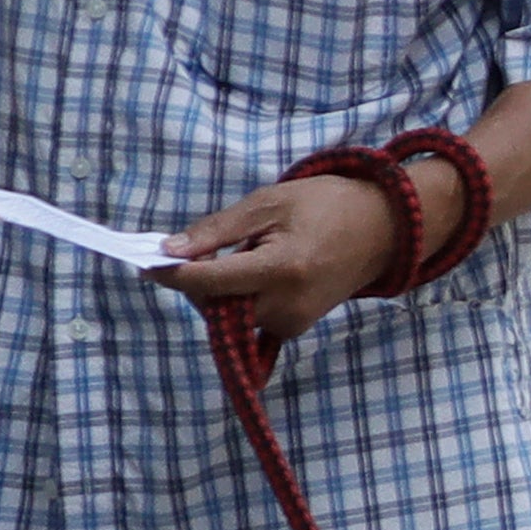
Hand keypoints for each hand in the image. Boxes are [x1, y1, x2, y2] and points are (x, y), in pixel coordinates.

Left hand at [154, 168, 418, 348]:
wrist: (386, 228)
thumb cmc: (328, 205)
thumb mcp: (269, 203)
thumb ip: (217, 230)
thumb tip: (169, 251)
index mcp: (280, 269)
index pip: (209, 281)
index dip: (172, 274)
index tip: (144, 264)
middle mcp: (287, 305)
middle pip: (216, 305)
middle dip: (198, 283)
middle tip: (199, 251)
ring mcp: (294, 321)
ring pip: (231, 316)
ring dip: (220, 292)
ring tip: (242, 257)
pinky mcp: (297, 326)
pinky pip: (252, 324)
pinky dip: (239, 306)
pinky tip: (244, 287)